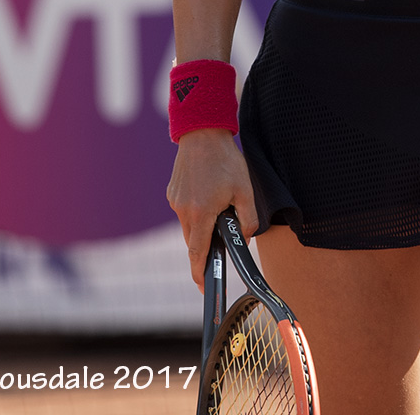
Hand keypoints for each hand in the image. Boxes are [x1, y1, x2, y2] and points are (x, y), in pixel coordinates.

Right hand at [166, 128, 258, 289]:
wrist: (202, 132)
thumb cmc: (226, 160)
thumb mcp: (245, 190)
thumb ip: (247, 220)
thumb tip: (242, 240)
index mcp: (201, 213)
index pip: (198, 253)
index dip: (200, 273)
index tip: (204, 288)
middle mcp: (183, 210)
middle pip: (194, 241)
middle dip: (206, 246)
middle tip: (221, 240)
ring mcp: (175, 201)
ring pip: (189, 226)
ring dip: (202, 225)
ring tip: (219, 206)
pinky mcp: (173, 193)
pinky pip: (185, 210)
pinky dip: (196, 211)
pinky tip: (208, 194)